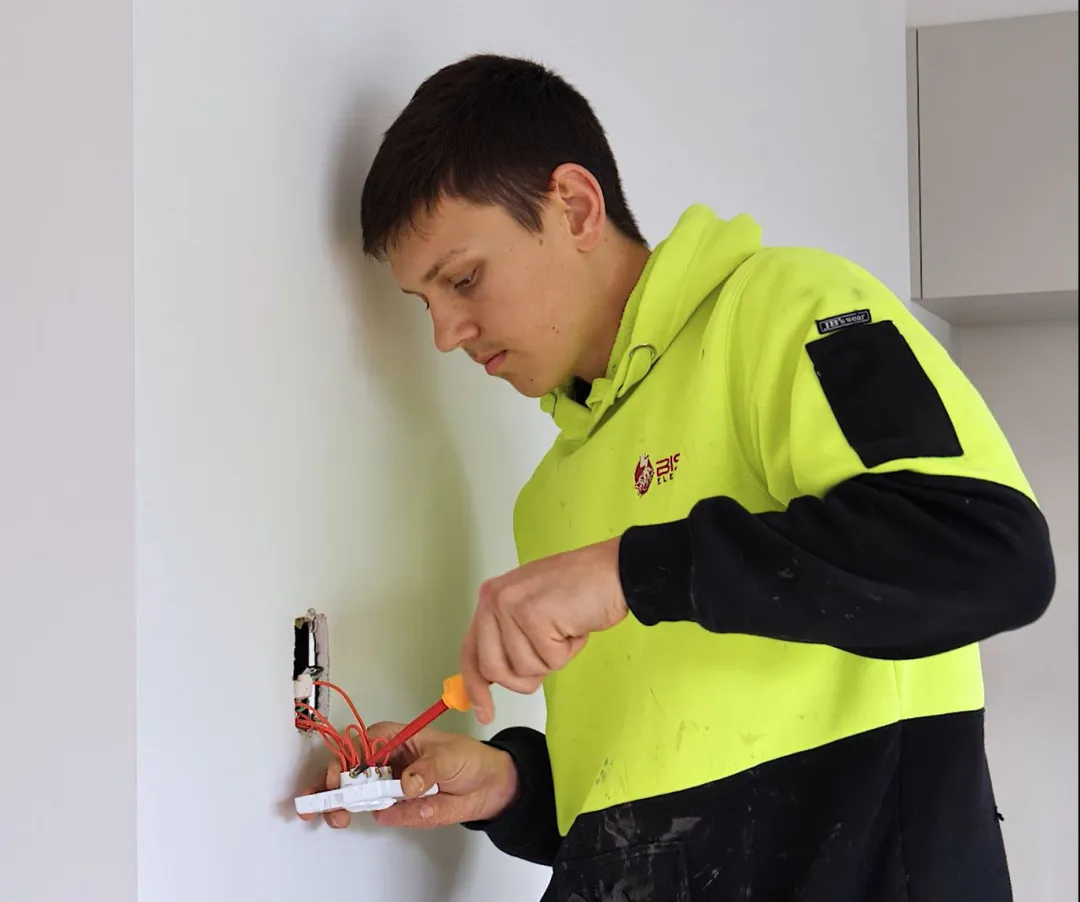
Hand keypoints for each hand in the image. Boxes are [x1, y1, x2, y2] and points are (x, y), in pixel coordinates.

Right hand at [295, 722, 518, 829]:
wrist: (487, 785)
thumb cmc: (467, 758)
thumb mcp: (448, 757)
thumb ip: (427, 770)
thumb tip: (407, 785)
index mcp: (393, 737)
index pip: (360, 745)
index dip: (345, 759)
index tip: (340, 777)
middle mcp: (385, 761)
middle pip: (349, 770)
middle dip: (332, 785)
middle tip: (324, 802)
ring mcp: (389, 785)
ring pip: (356, 795)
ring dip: (342, 806)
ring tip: (339, 817)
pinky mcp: (399, 808)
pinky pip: (383, 814)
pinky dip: (382, 816)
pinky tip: (385, 814)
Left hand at [461, 537, 627, 723]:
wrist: (612, 571)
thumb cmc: (579, 589)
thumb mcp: (531, 609)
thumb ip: (508, 637)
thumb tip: (492, 677)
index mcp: (491, 597)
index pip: (471, 652)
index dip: (475, 687)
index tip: (483, 712)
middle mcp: (494, 600)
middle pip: (494, 669)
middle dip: (523, 677)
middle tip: (547, 657)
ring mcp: (512, 606)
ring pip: (523, 668)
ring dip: (552, 659)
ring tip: (565, 630)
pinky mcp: (534, 616)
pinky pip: (549, 661)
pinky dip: (568, 652)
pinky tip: (574, 627)